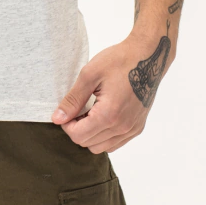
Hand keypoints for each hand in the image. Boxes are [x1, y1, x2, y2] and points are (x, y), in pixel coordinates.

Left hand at [51, 32, 172, 152]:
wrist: (148, 57)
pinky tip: (102, 116)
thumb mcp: (89, 75)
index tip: (67, 110)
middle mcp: (122, 128)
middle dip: (77, 129)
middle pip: (89, 144)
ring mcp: (132, 129)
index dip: (66, 125)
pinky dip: (104, 135)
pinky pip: (116, 143)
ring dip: (91, 134)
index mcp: (109, 115)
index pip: (78, 136)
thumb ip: (73, 99)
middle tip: (78, 109)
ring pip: (102, 147)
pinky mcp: (138, 127)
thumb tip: (57, 118)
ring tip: (89, 111)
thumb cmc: (118, 61)